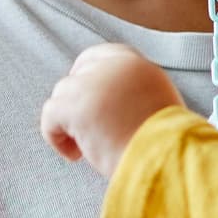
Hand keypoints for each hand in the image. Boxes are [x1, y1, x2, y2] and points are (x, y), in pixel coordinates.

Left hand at [41, 43, 182, 178]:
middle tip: (83, 129)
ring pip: (63, 95)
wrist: (167, 162)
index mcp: (139, 67)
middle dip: (76, 99)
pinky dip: (56, 138)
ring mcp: (92, 83)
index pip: (104, 55)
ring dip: (69, 121)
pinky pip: (50, 116)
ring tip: (87, 148)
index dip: (90, 76)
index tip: (89, 100)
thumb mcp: (158, 109)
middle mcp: (115, 67)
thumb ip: (136, 96)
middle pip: (79, 74)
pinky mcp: (75, 106)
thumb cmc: (165, 149)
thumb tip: (112, 108)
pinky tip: (76, 156)